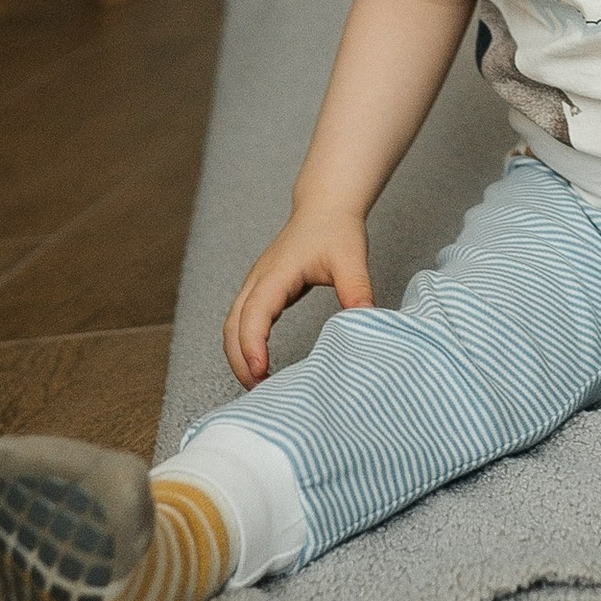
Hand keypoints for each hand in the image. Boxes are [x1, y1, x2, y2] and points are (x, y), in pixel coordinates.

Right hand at [222, 202, 373, 384]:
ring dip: (238, 356)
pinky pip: (242, 323)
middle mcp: (258, 281)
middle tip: (260, 391)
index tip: (260, 371)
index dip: (253, 343)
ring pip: (232, 326)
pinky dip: (244, 346)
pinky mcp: (261, 292)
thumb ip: (357, 289)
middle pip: (233, 326)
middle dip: (240, 361)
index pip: (255, 312)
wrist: (325, 208)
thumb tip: (367, 320)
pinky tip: (261, 365)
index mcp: (276, 274)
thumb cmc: (336, 230)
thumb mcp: (351, 259)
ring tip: (258, 385)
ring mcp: (256, 286)